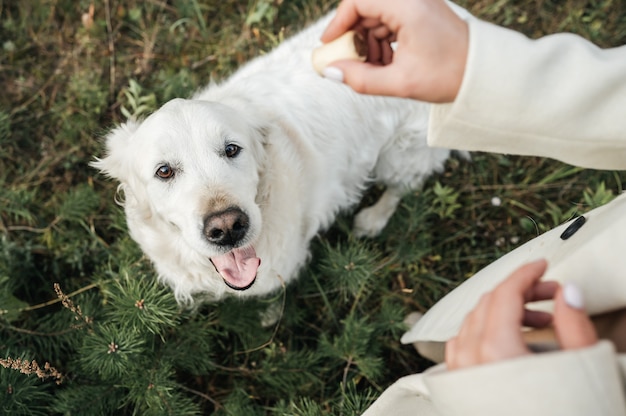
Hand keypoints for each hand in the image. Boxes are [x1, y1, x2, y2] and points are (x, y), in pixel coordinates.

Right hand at [320, 0, 468, 101]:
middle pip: (367, 9)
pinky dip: (382, 42)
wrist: (484, 73)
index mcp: (408, 6)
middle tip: (350, 64)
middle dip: (354, 38)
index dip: (338, 22)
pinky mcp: (422, 13)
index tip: (328, 45)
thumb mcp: (401, 82)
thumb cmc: (449, 75)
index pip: (358, 1)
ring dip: (369, 43)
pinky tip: (387, 64)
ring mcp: (418, 4)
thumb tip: (331, 72)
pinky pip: (391, 22)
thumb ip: (361, 79)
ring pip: (378, 17)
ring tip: (375, 69)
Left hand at [445, 259, 597, 369]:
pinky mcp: (456, 384)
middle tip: (549, 293)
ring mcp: (459, 372)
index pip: (505, 294)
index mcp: (496, 350)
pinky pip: (462, 344)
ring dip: (503, 312)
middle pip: (488, 304)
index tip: (541, 265)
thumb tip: (567, 292)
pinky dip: (483, 331)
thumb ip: (573, 326)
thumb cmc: (561, 415)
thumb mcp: (578, 368)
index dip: (525, 274)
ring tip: (538, 321)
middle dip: (520, 292)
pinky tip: (506, 337)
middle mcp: (470, 359)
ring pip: (473, 322)